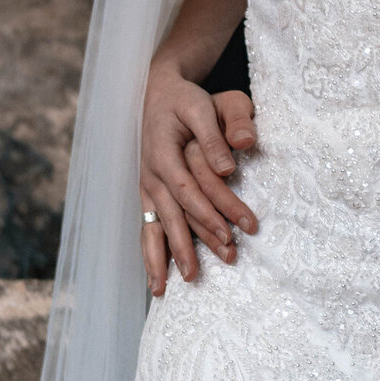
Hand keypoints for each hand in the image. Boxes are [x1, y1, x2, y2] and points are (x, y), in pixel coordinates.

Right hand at [139, 50, 258, 293]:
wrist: (160, 93)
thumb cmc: (188, 100)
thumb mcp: (205, 104)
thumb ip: (219, 131)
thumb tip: (233, 161)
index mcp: (164, 152)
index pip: (188, 189)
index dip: (209, 213)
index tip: (231, 234)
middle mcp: (152, 173)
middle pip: (173, 214)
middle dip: (193, 243)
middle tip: (222, 263)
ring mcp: (147, 186)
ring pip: (155, 226)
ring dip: (164, 257)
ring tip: (172, 288)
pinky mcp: (148, 194)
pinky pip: (147, 228)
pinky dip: (150, 254)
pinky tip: (154, 280)